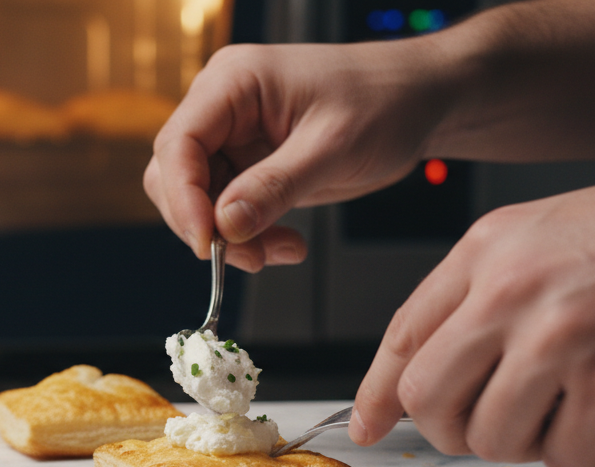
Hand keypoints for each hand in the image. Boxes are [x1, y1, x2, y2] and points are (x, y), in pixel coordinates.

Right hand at [144, 40, 458, 271]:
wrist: (420, 100)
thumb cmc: (386, 100)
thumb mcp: (334, 147)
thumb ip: (275, 186)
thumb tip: (224, 226)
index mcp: (233, 82)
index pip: (178, 143)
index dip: (182, 197)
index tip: (208, 243)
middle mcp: (223, 106)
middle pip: (175, 175)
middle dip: (206, 224)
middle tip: (249, 256)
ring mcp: (233, 136)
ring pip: (197, 200)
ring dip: (230, 237)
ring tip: (281, 250)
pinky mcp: (249, 164)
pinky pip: (225, 209)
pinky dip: (247, 235)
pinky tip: (283, 243)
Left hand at [349, 146, 594, 466]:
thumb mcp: (554, 234)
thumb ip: (491, 291)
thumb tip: (442, 364)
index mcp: (489, 249)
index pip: (403, 335)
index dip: (376, 393)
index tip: (368, 427)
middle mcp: (512, 289)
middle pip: (429, 398)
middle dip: (454, 430)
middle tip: (493, 426)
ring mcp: (560, 337)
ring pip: (492, 439)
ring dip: (531, 440)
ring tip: (578, 404)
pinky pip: (566, 457)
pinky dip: (591, 450)